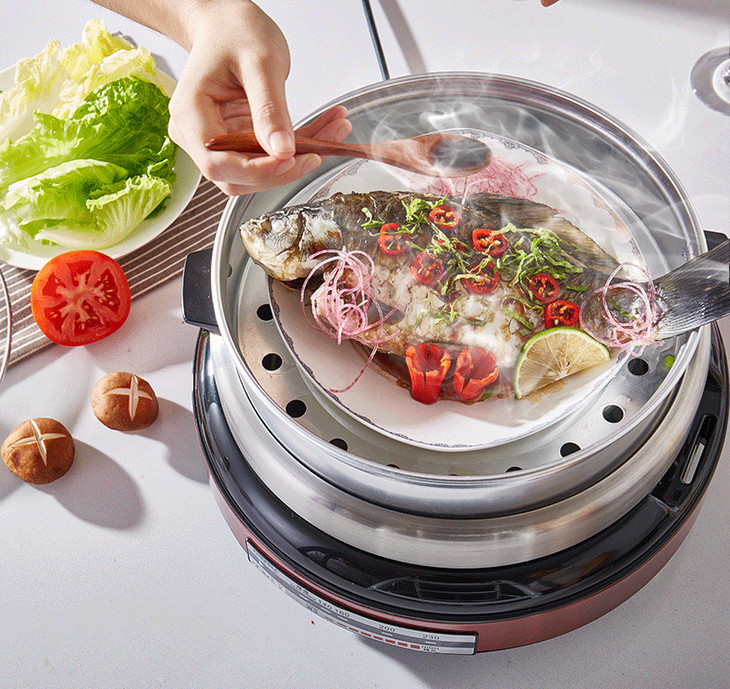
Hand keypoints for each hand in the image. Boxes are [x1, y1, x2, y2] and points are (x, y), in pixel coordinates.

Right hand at [167, 1, 350, 194]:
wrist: (227, 23)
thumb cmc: (234, 32)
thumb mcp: (260, 63)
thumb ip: (270, 108)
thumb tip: (282, 150)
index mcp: (191, 114)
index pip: (217, 163)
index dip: (255, 171)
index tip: (290, 159)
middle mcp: (198, 134)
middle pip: (238, 176)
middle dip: (280, 170)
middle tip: (317, 153)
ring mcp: (219, 141)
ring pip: (256, 173)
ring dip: (294, 163)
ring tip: (330, 134)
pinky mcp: (239, 141)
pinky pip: (267, 157)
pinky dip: (296, 150)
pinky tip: (323, 131)